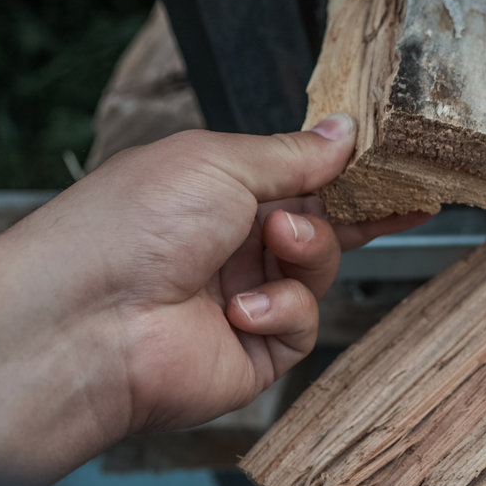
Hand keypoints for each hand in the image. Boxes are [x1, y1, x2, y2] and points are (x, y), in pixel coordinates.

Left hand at [0, 115, 426, 483]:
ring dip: (307, 251)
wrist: (85, 322)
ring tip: (276, 241)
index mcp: (218, 193)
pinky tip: (241, 310)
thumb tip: (344, 133)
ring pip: (320, 270)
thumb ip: (294, 154)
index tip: (400, 171)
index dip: (352, 176)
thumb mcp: (219, 162)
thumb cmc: (128, 228)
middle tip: (398, 199)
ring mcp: (245, 299)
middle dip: (355, 213)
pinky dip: (281, 310)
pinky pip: (302, 324)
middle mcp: (232, 247)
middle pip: (322, 226)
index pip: (303, 179)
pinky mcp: (255, 353)